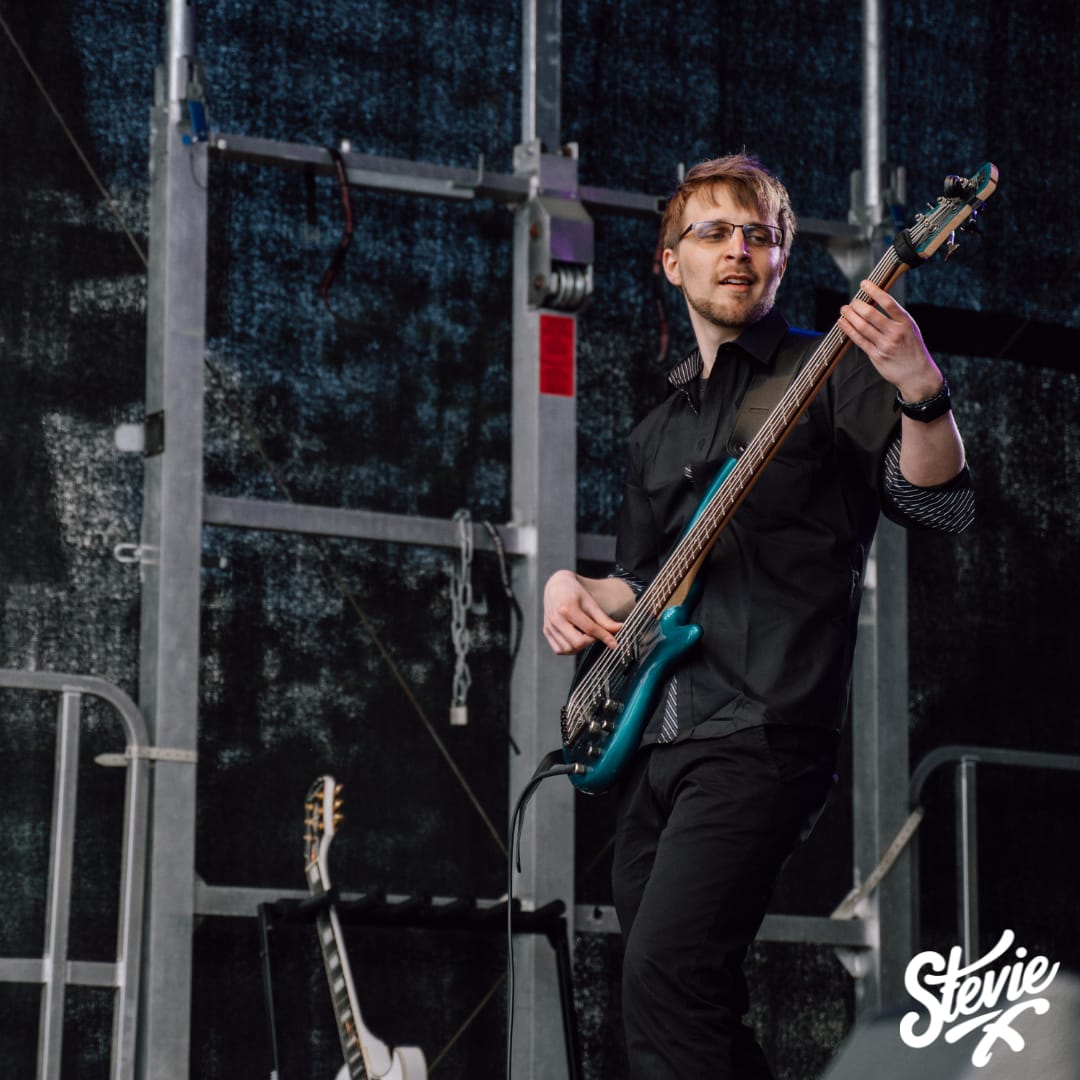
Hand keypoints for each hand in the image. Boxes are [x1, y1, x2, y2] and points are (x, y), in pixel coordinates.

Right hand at [542, 570, 625, 654]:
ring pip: (568, 649)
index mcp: (567, 609)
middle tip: (595, 633)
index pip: (589, 629)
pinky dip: (570, 649)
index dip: (604, 637)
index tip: (615, 643)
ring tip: (585, 635)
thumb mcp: (591, 603)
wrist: (556, 586)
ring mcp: (549, 627)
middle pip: (577, 642)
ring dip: (580, 646)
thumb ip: (604, 619)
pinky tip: (575, 638)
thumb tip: (619, 629)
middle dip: (591, 641)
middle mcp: (556, 619)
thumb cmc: (575, 593)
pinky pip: (559, 650)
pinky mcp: (546, 632)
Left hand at [839, 279, 943, 401]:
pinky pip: (859, 340)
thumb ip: (895, 316)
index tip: (864, 284)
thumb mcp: (910, 328)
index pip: (888, 302)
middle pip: (871, 315)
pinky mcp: (876, 356)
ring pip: (862, 327)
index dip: (874, 291)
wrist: (917, 374)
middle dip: (857, 305)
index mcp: (905, 322)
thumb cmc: (912, 347)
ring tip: (844, 309)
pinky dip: (848, 330)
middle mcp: (895, 333)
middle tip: (851, 301)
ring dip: (850, 316)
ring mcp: (885, 345)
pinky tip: (842, 322)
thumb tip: (876, 300)